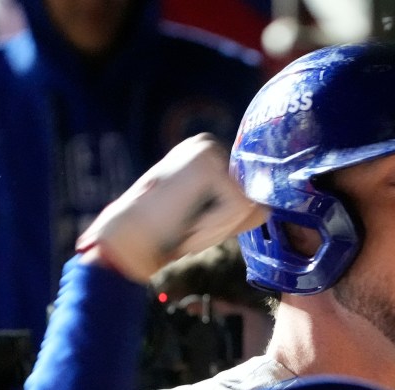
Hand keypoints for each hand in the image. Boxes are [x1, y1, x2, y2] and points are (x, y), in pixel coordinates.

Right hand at [76, 134, 266, 282]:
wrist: (127, 239)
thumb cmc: (164, 233)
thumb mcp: (209, 218)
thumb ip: (238, 211)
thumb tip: (268, 207)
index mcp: (206, 155)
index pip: (245, 193)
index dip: (225, 221)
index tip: (190, 225)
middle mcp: (208, 145)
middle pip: (252, 198)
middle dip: (224, 224)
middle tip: (186, 225)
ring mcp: (209, 153)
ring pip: (248, 205)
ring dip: (219, 227)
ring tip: (186, 223)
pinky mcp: (211, 168)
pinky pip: (240, 209)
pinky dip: (215, 225)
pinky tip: (188, 221)